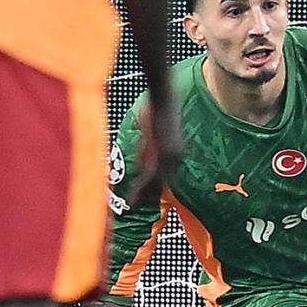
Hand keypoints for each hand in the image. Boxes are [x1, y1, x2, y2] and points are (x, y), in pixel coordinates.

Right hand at [124, 97, 180, 213]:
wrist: (163, 99)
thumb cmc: (156, 113)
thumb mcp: (151, 137)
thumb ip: (148, 153)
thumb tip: (143, 167)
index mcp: (175, 155)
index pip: (164, 178)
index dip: (152, 190)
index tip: (140, 199)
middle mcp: (176, 158)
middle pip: (162, 184)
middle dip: (147, 196)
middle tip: (132, 206)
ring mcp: (171, 156)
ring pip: (156, 183)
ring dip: (142, 195)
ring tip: (130, 205)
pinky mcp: (164, 152)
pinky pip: (152, 175)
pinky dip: (141, 187)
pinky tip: (133, 193)